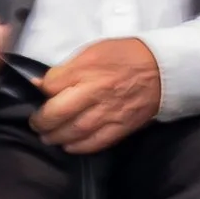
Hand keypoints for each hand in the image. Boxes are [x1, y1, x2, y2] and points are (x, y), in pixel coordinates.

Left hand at [33, 38, 162, 155]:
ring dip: (56, 137)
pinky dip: (79, 147)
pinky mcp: (121, 127)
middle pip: (58, 112)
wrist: (163, 69)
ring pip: (74, 131)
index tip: (38, 96)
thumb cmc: (125, 56)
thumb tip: (42, 84)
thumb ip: (68, 68)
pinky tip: (69, 146)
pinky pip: (96, 142)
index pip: (51, 85)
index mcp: (87, 69)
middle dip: (42, 121)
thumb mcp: (93, 51)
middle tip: (37, 124)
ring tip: (49, 137)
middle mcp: (95, 92)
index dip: (40, 92)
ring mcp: (108, 112)